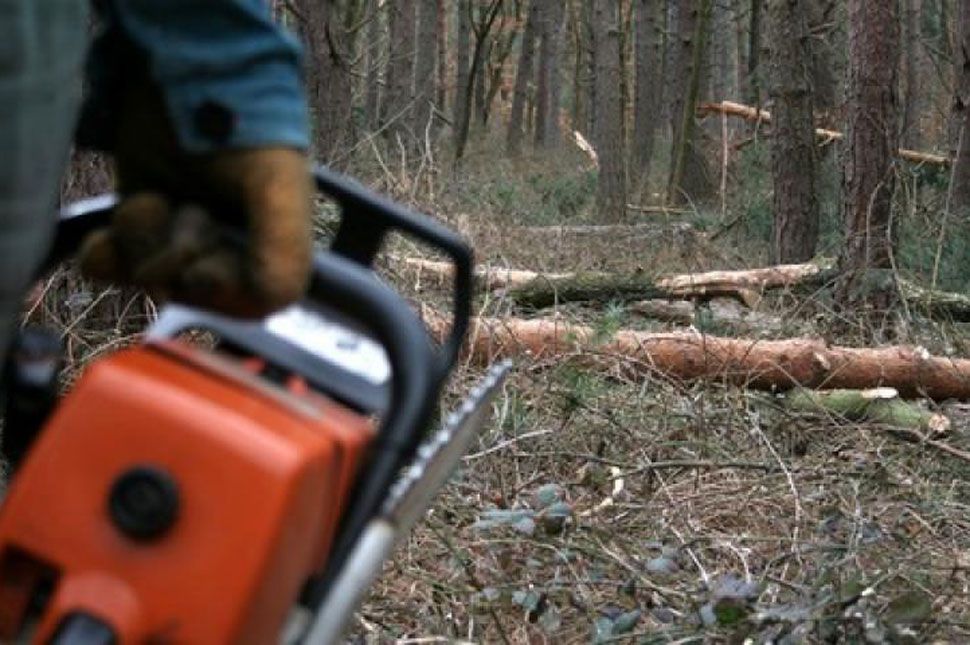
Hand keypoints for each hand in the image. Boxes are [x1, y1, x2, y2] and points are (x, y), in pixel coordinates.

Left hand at [79, 81, 312, 317]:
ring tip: (156, 200)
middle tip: (192, 210)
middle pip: (192, 292)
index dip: (222, 290)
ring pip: (148, 279)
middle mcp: (226, 251)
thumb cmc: (242, 128)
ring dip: (143, 242)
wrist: (184, 77)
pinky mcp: (137, 226)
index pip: (250, 304)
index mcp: (271, 249)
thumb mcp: (279, 186)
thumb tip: (274, 301)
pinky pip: (111, 268)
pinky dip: (107, 253)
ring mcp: (177, 240)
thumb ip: (287, 248)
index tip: (208, 262)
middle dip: (181, 253)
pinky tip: (114, 230)